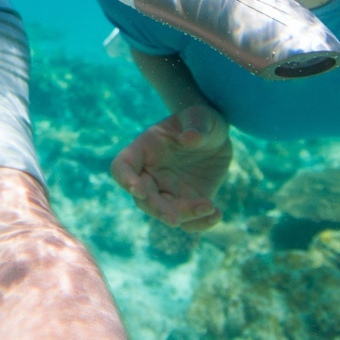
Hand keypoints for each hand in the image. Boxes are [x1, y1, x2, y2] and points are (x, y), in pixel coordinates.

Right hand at [111, 106, 231, 231]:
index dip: (125, 180)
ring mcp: (168, 191)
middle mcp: (151, 174)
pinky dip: (201, 223)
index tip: (138, 190)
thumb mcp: (201, 116)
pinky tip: (217, 214)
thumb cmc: (201, 120)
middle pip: (143, 199)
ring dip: (183, 216)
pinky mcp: (188, 203)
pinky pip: (189, 221)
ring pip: (166, 212)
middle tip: (174, 218)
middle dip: (157, 209)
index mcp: (144, 149)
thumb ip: (196, 124)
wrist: (216, 136)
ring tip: (210, 207)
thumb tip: (189, 138)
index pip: (122, 167)